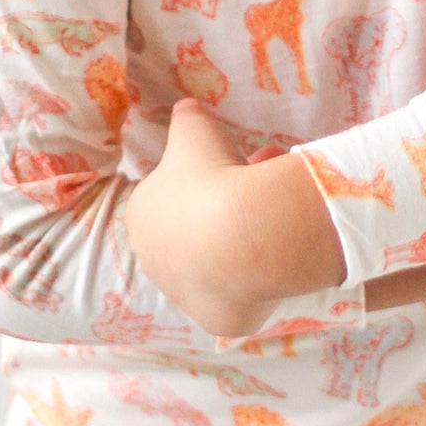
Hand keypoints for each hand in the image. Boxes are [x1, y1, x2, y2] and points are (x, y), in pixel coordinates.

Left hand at [127, 99, 343, 338]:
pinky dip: (257, 276)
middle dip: (230, 201)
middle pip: (198, 228)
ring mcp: (184, 294)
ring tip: (283, 210)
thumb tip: (186, 107)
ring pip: (219, 261)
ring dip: (245, 235)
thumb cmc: (210, 178)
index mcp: (141, 216)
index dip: (208, 175)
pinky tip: (278, 257)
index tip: (239, 162)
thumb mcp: (195, 132)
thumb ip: (186, 118)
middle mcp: (155, 260)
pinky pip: (240, 294)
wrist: (241, 238)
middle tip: (266, 180)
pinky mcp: (217, 318)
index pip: (173, 196)